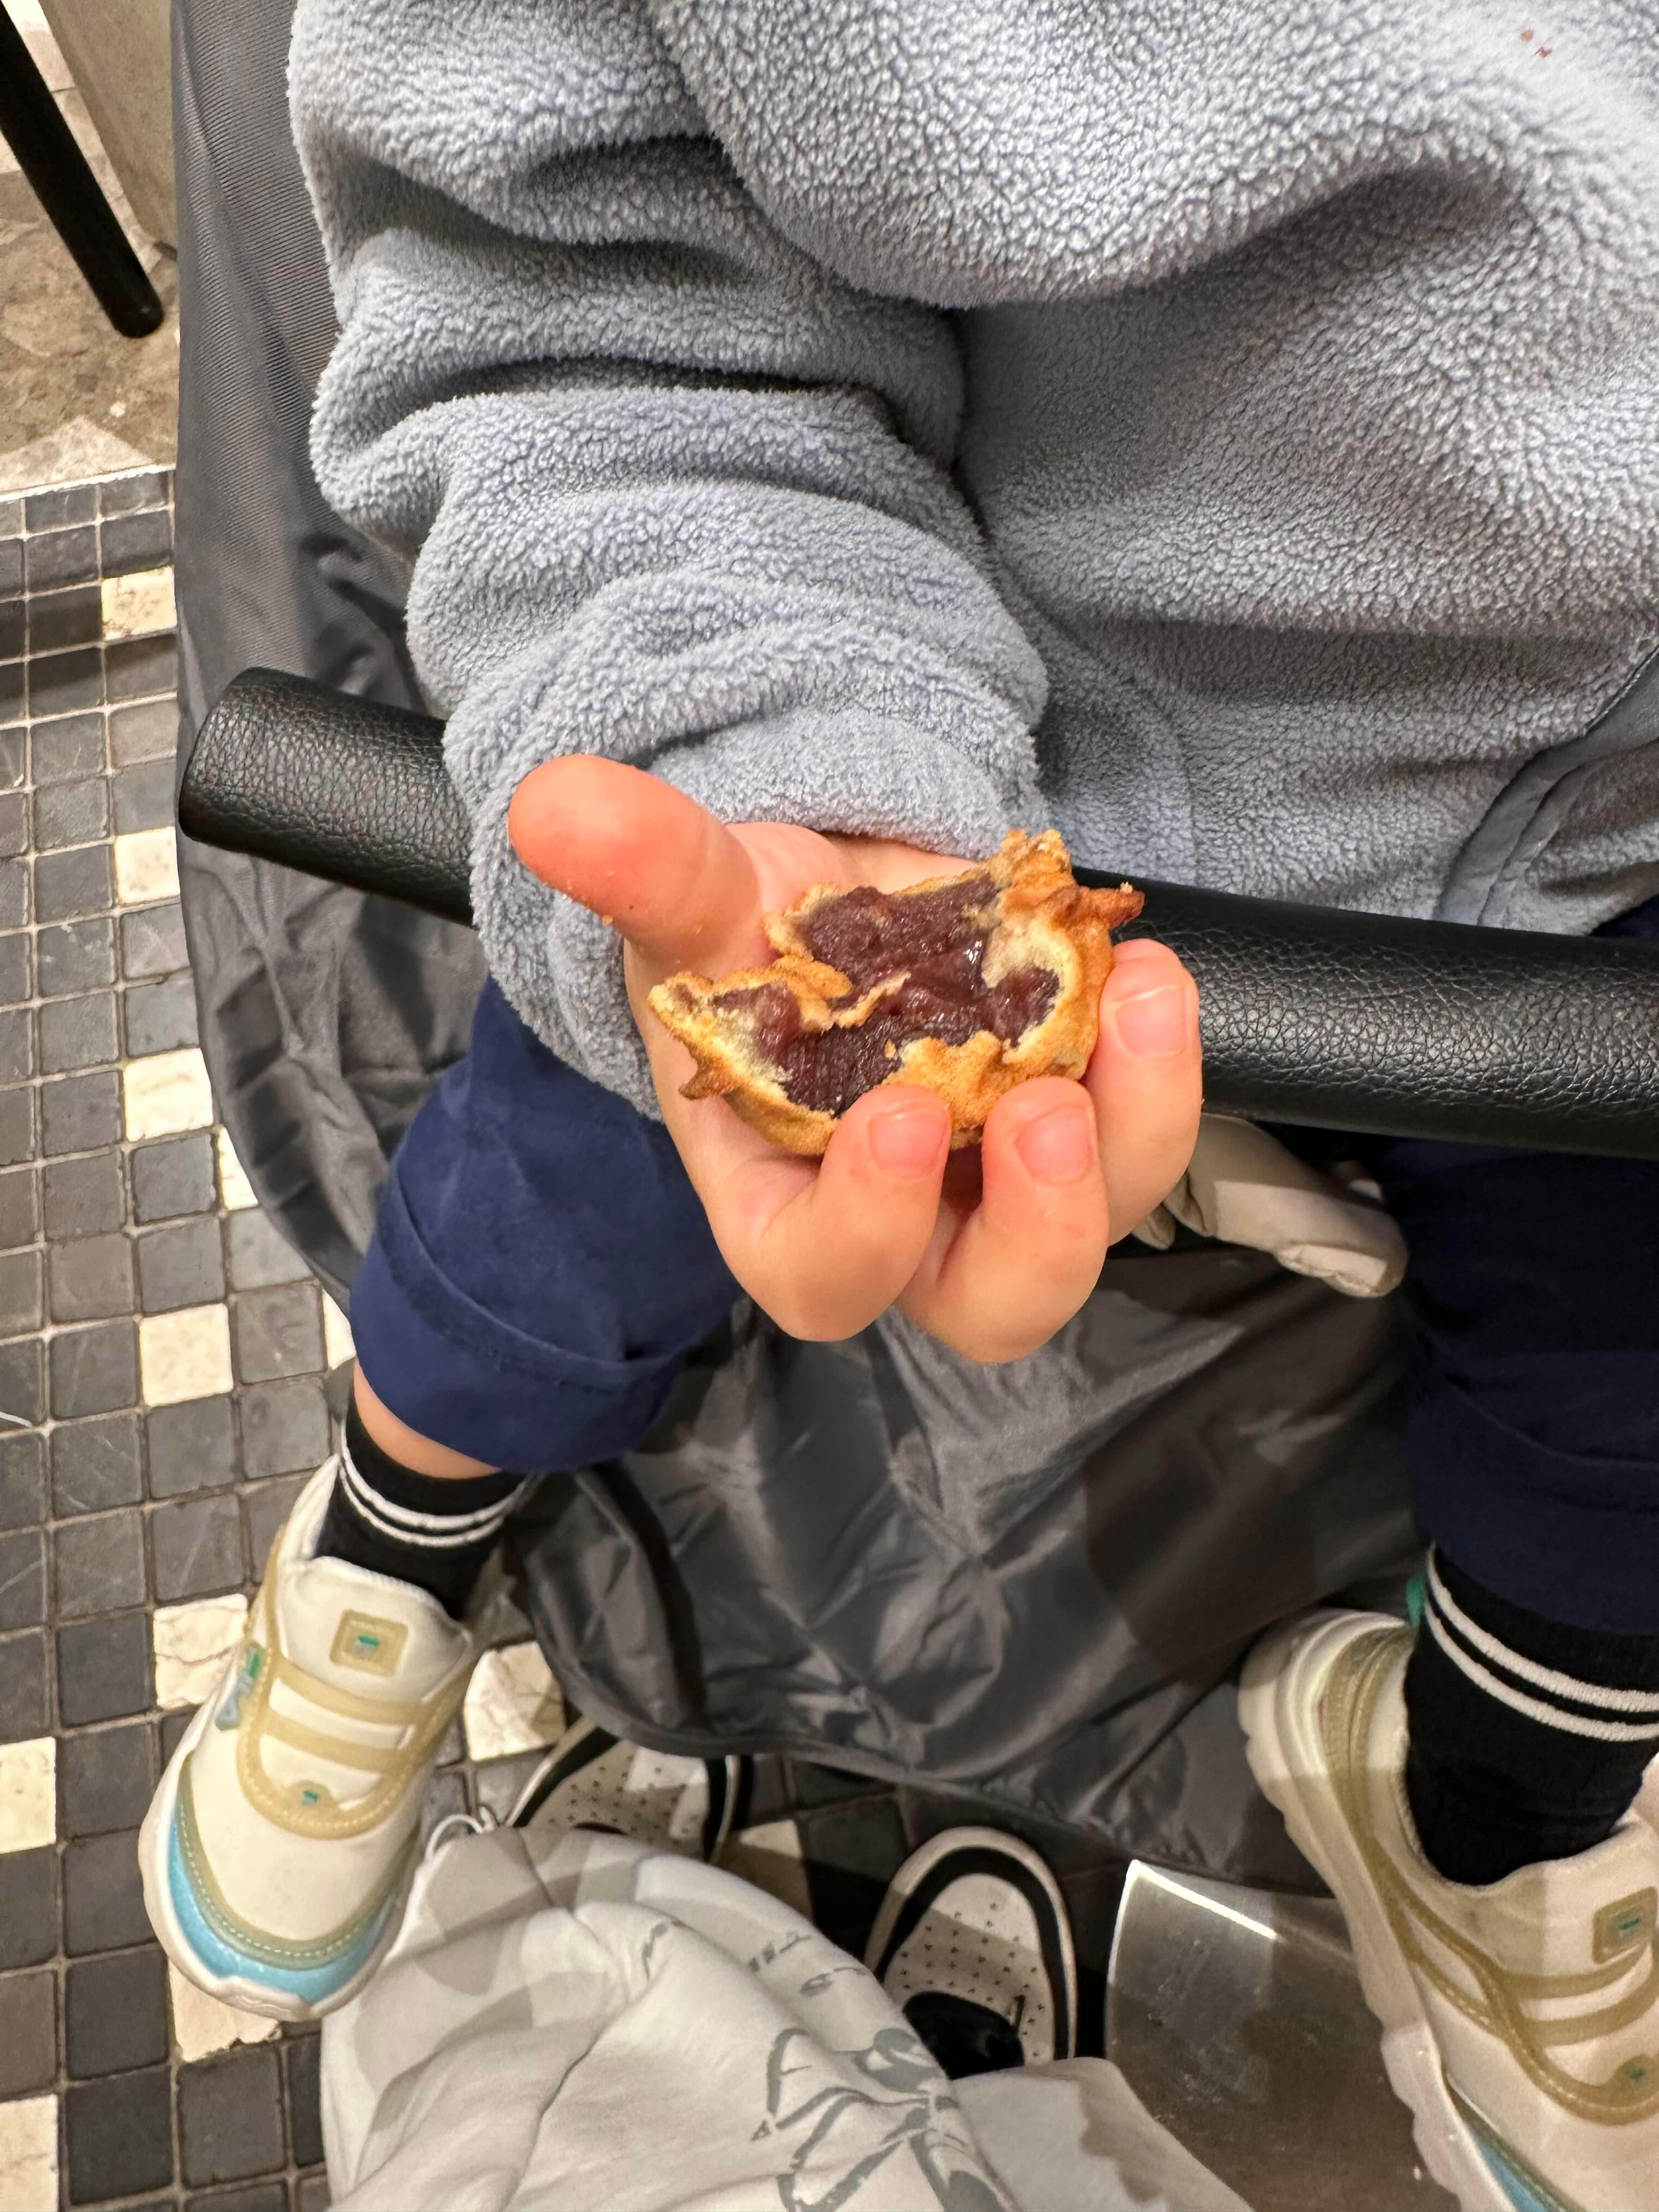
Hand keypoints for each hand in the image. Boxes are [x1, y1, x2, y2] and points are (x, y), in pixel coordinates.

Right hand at [508, 759, 1201, 1361]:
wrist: (831, 896)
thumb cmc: (744, 937)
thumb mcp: (695, 901)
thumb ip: (642, 867)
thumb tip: (554, 804)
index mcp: (786, 1203)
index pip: (824, 1277)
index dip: (868, 1227)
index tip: (898, 1113)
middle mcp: (909, 1218)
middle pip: (992, 1306)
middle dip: (1037, 1232)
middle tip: (1043, 1110)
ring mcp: (1002, 1178)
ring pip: (1097, 1222)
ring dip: (1134, 1128)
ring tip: (1135, 1001)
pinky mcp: (1078, 1116)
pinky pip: (1140, 1130)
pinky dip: (1160, 1062)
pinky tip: (1145, 973)